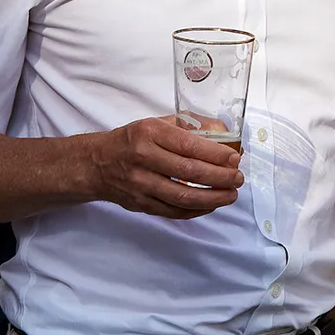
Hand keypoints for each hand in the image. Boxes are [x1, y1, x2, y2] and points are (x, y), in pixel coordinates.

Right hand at [80, 117, 243, 218]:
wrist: (96, 164)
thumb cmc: (131, 140)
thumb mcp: (156, 123)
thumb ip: (188, 127)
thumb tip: (222, 132)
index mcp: (149, 133)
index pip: (189, 146)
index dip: (216, 155)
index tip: (235, 158)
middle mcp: (143, 158)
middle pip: (189, 173)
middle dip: (220, 178)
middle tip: (238, 178)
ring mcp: (141, 184)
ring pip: (183, 197)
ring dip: (213, 198)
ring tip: (231, 195)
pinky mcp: (141, 204)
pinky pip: (173, 211)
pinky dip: (196, 210)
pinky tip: (211, 204)